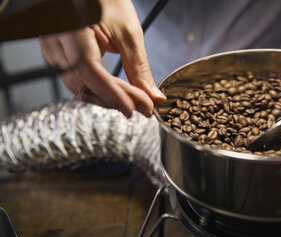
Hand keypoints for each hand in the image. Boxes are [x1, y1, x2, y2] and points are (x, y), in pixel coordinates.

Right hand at [39, 0, 165, 117]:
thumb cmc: (106, 0)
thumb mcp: (128, 33)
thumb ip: (139, 69)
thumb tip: (152, 97)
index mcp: (71, 31)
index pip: (89, 71)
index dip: (112, 94)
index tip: (135, 108)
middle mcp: (55, 44)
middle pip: (83, 84)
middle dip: (115, 100)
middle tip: (142, 108)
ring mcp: (55, 52)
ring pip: (80, 87)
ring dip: (108, 99)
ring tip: (134, 104)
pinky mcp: (61, 57)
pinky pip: (79, 80)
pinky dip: (100, 90)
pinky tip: (118, 95)